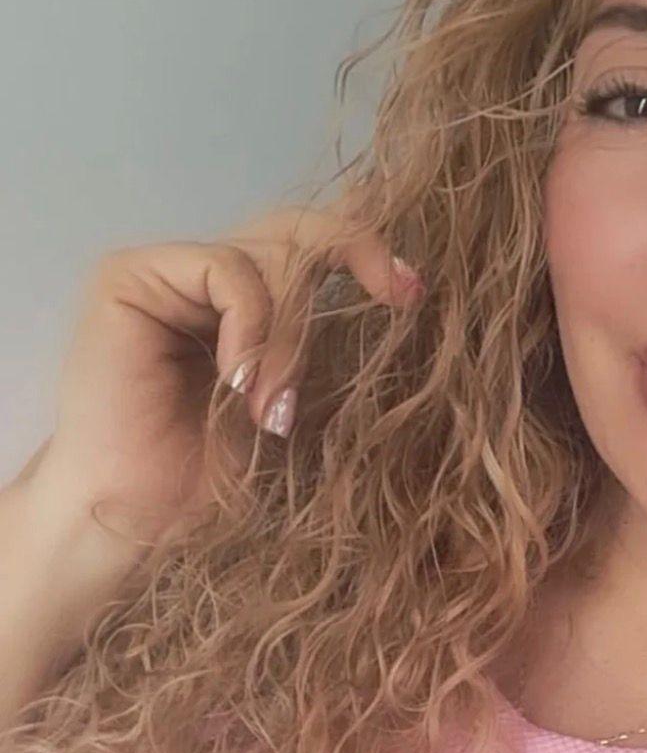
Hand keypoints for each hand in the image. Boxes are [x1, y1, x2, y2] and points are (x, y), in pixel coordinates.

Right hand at [23, 197, 419, 545]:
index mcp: (246, 303)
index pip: (311, 246)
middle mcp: (205, 277)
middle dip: (352, 260)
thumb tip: (405, 286)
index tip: (412, 291)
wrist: (140, 520)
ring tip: (274, 410)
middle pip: (295, 231)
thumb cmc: (213, 479)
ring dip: (292, 333)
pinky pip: (226, 269)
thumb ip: (325, 345)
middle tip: (396, 301)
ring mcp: (166, 273)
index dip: (365, 250)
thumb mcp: (295, 401)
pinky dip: (252, 326)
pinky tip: (240, 384)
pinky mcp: (129, 277)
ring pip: (270, 252)